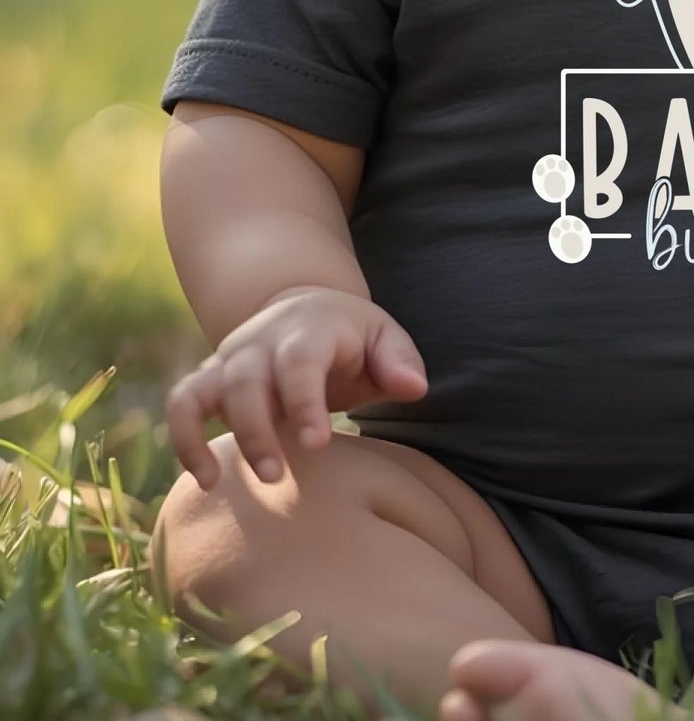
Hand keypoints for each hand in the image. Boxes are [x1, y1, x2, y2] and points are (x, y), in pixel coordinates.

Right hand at [165, 285, 427, 490]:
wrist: (305, 307)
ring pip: (203, 391)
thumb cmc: (352, 335)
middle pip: (244, 381)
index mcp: (309, 329)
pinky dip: (183, 439)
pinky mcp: (211, 380)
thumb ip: (400, 361)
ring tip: (224, 482)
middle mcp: (261, 341)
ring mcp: (231, 358)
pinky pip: (183, 405)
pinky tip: (206, 480)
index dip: (304, 402)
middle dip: (255, 430)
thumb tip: (414, 389)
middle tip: (276, 476)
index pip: (300, 362)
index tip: (316, 443)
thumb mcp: (384, 337)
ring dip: (205, 436)